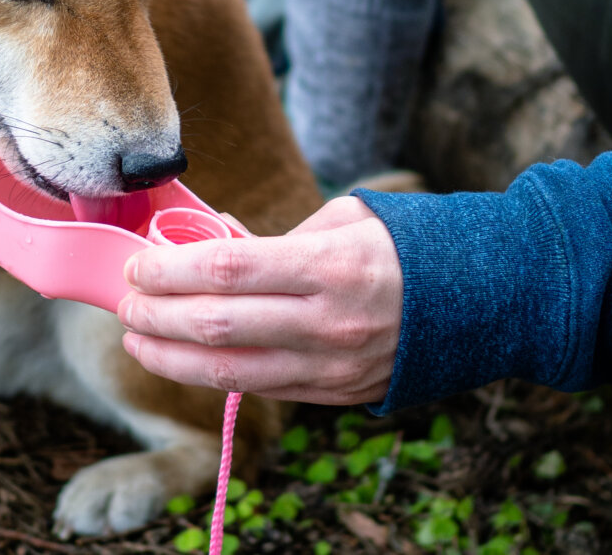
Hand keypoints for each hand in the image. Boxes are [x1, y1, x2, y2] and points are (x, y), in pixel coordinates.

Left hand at [118, 196, 402, 404]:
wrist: (486, 299)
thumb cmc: (407, 244)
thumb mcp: (347, 218)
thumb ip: (280, 239)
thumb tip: (216, 251)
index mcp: (330, 264)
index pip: (227, 269)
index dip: (169, 270)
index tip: (136, 265)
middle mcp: (329, 321)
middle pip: (217, 324)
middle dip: (156, 315)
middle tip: (125, 302)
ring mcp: (334, 365)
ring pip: (230, 371)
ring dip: (171, 358)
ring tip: (137, 340)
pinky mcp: (339, 393)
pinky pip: (261, 389)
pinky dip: (213, 376)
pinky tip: (183, 361)